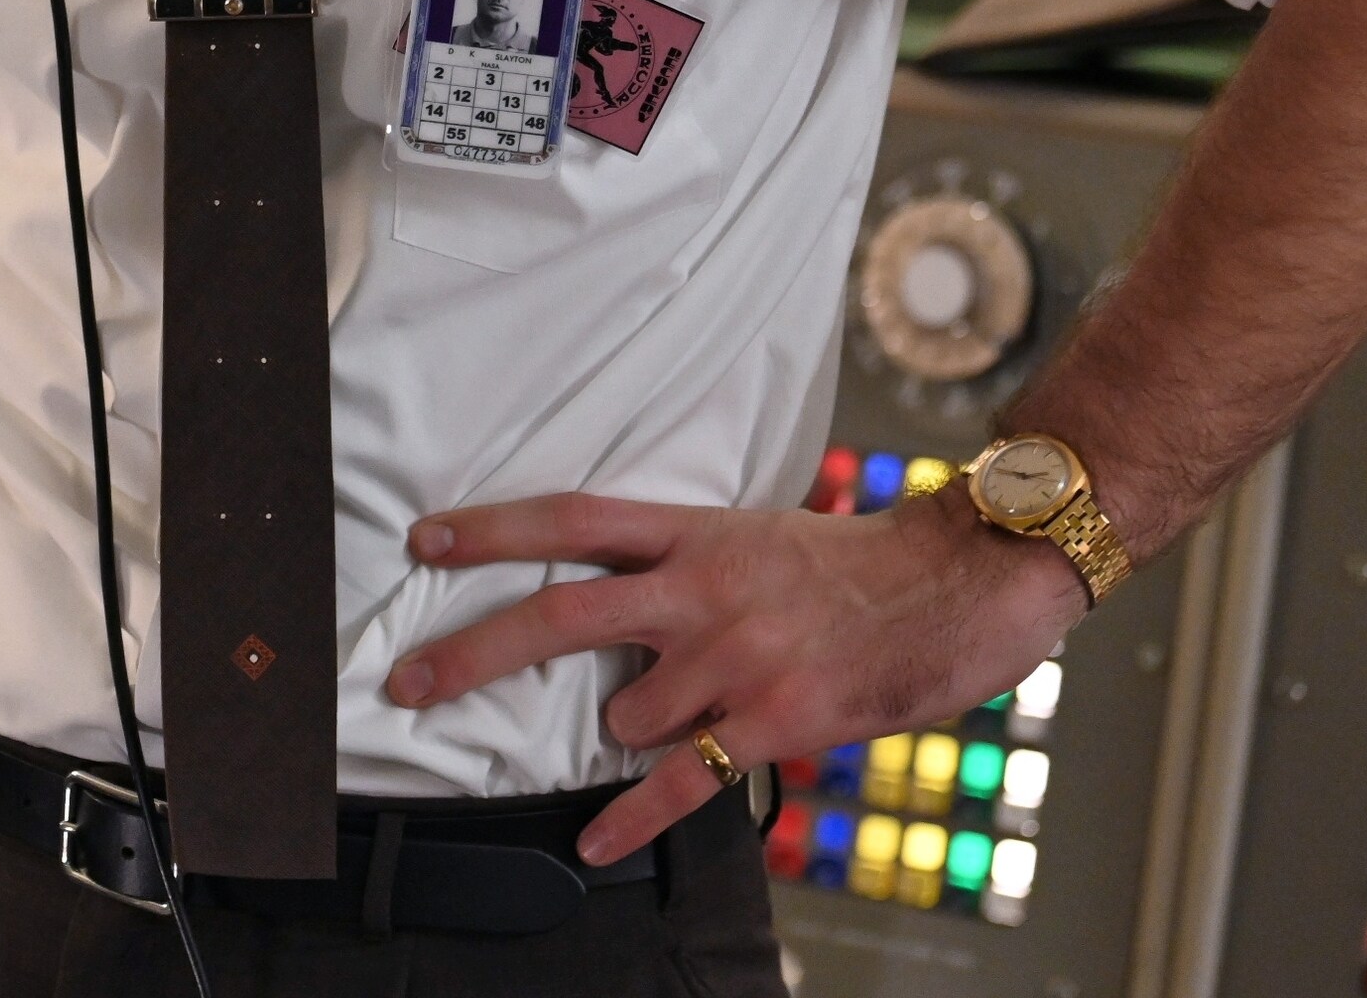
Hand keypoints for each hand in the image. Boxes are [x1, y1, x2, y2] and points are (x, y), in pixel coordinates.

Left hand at [382, 488, 1089, 862]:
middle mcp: (701, 590)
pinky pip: (680, 780)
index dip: (493, 529)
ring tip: (682, 715)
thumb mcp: (757, 535)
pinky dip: (630, 817)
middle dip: (474, 651)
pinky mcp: (773, 718)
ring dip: (627, 728)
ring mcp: (734, 655)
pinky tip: (592, 846)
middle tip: (405, 682)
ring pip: (627, 712)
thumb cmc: (860, 562)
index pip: (573, 520)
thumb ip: (683, 563)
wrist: (961, 580)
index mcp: (695, 534)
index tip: (424, 539)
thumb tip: (616, 605)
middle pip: (559, 614)